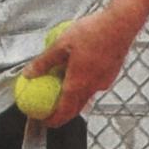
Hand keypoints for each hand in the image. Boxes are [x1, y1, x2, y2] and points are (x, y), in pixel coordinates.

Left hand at [22, 9, 135, 126]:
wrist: (119, 26)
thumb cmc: (90, 33)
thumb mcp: (61, 44)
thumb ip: (45, 61)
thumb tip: (28, 74)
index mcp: (79, 83)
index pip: (65, 110)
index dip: (53, 119)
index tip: (44, 122)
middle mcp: (93, 87)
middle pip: (76, 108)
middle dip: (63, 114)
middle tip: (50, 113)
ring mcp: (104, 81)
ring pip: (86, 97)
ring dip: (74, 100)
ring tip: (62, 94)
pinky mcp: (111, 74)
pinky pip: (94, 85)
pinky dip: (84, 86)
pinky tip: (79, 73)